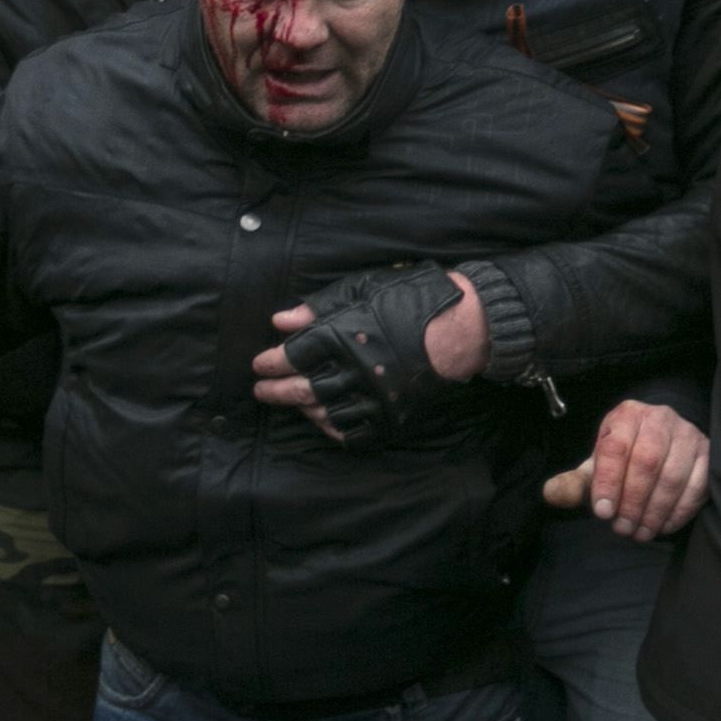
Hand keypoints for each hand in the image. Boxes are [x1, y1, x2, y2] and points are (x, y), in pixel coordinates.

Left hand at [252, 268, 490, 432]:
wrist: (461, 326)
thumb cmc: (409, 299)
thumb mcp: (361, 289)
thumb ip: (319, 307)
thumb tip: (280, 321)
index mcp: (342, 336)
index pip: (293, 356)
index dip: (272, 362)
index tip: (260, 365)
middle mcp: (353, 370)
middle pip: (302, 388)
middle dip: (276, 391)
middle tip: (260, 392)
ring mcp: (372, 397)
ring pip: (324, 412)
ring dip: (302, 409)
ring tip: (292, 404)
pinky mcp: (391, 415)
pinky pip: (354, 432)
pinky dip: (334, 429)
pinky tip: (324, 421)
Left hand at [543, 400, 707, 541]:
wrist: (663, 440)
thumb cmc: (625, 457)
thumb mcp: (597, 465)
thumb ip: (575, 483)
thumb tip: (550, 494)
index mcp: (626, 416)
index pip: (616, 447)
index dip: (608, 482)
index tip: (602, 512)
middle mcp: (660, 418)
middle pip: (647, 462)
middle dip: (633, 501)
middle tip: (622, 528)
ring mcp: (688, 434)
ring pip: (673, 476)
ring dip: (655, 510)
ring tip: (640, 532)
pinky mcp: (708, 453)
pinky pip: (698, 485)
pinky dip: (680, 511)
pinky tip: (663, 526)